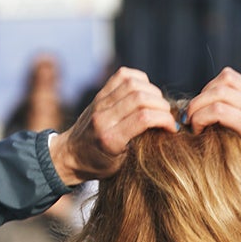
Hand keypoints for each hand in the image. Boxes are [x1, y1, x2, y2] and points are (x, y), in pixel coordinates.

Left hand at [50, 67, 178, 184]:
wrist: (68, 156)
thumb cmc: (97, 165)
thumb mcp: (120, 166)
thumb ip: (140, 146)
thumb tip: (166, 128)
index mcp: (109, 139)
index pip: (144, 118)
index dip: (164, 119)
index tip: (172, 127)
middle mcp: (103, 118)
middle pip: (141, 98)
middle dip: (161, 105)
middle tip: (167, 115)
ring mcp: (99, 104)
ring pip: (133, 84)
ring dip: (152, 91)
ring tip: (157, 104)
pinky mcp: (99, 95)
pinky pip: (123, 75)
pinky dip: (139, 79)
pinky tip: (145, 91)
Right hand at [184, 68, 240, 187]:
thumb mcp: (235, 163)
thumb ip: (216, 144)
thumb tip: (191, 133)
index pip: (218, 111)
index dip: (199, 118)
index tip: (194, 132)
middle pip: (219, 92)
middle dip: (196, 105)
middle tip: (189, 121)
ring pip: (224, 79)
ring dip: (204, 93)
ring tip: (198, 110)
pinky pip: (230, 77)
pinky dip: (214, 86)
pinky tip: (209, 102)